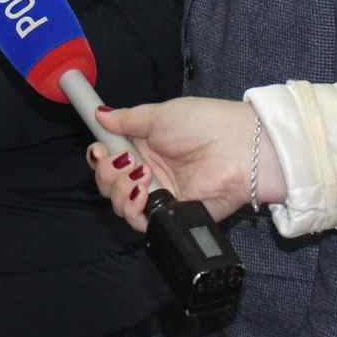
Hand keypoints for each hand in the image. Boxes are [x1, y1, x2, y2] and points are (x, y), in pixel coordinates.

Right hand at [87, 98, 270, 232]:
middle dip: (107, 173)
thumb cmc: (204, 124)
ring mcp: (159, 193)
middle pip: (109, 183)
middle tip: (124, 161)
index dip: (99, 156)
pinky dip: (133, 208)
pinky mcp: (171, 213)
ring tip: (141, 175)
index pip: (110, 156)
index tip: (99, 150)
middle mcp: (149, 170)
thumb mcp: (159, 115)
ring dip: (120, 188)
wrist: (238, 149)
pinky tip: (142, 191)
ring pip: (120, 203)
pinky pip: (141, 221)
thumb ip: (127, 119)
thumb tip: (100, 114)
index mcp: (145, 145)